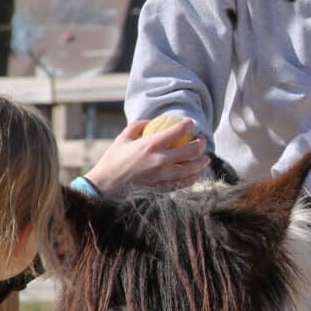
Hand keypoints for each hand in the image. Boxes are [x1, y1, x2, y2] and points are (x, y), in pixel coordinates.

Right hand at [83, 119, 208, 192]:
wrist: (104, 188)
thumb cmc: (112, 161)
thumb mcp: (122, 139)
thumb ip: (137, 126)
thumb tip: (151, 121)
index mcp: (150, 145)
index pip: (177, 131)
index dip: (188, 125)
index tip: (191, 123)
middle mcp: (159, 160)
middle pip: (190, 150)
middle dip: (201, 143)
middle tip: (203, 140)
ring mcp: (162, 176)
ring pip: (191, 169)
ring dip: (201, 162)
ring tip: (205, 158)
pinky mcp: (162, 189)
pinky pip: (183, 183)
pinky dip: (192, 178)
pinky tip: (195, 175)